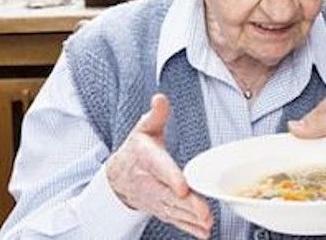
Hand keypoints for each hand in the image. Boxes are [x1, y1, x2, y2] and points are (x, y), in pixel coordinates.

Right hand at [106, 94, 212, 237]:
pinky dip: (188, 227)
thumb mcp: (144, 129)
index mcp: (146, 158)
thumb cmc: (137, 150)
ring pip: (173, 210)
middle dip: (187, 206)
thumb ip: (156, 116)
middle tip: (204, 213)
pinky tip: (203, 232)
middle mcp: (149, 181)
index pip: (159, 168)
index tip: (182, 187)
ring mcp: (155, 198)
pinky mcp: (160, 208)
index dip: (171, 177)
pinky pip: (174, 220)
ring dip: (190, 219)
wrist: (118, 177)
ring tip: (207, 223)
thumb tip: (160, 99)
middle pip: (169, 195)